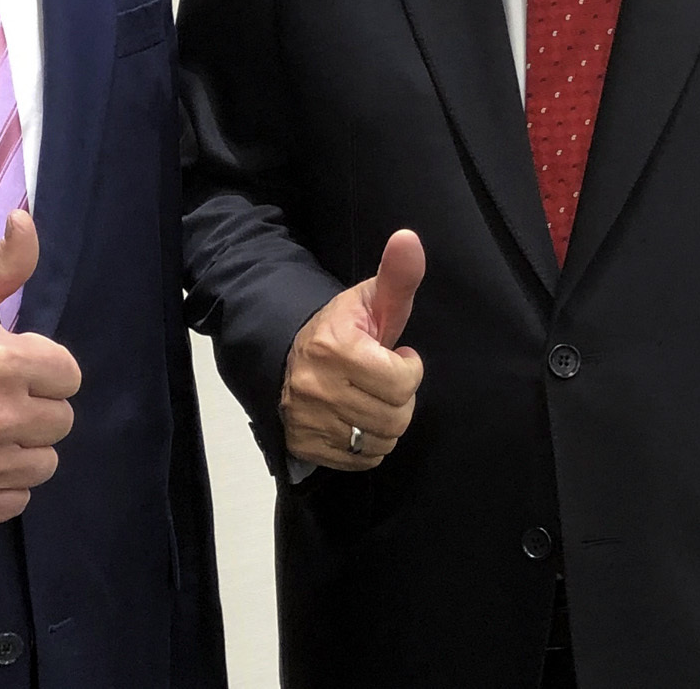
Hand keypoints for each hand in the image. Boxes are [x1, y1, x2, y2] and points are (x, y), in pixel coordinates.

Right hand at [0, 211, 81, 523]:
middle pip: (61, 420)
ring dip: (24, 446)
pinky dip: (4, 483)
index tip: (16, 367)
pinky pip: (19, 497)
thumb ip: (3, 265)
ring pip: (44, 462)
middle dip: (36, 406)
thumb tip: (26, 221)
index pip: (68, 375)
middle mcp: (1, 416)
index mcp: (4, 360)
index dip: (45, 369)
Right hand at [280, 229, 425, 471]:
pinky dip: (367, 445)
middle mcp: (317, 387)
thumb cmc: (343, 328)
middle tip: (384, 381)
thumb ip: (396, 276)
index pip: (402, 382)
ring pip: (380, 442)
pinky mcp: (305, 445)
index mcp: (336, 347)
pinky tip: (357, 420)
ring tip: (371, 400)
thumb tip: (409, 239)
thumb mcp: (370, 300)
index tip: (396, 357)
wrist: (289, 355)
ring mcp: (308, 420)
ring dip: (386, 424)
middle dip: (399, 399)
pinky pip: (361, 461)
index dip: (408, 370)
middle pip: (395, 417)